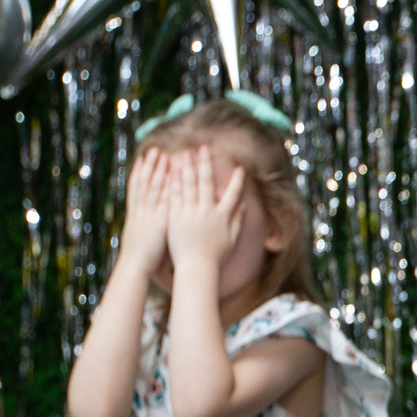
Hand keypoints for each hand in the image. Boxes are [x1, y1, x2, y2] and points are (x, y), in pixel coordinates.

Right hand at [116, 146, 170, 277]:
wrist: (134, 268)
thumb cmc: (139, 258)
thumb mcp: (140, 237)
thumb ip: (144, 226)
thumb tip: (147, 221)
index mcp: (135, 215)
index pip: (136, 189)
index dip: (139, 173)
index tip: (142, 159)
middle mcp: (140, 211)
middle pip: (144, 184)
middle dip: (149, 166)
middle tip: (153, 150)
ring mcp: (148, 215)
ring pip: (152, 188)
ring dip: (157, 171)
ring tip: (162, 155)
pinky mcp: (158, 222)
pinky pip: (163, 200)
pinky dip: (167, 187)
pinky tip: (172, 176)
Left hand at [164, 145, 246, 273]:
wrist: (196, 268)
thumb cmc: (215, 257)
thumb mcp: (231, 239)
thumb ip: (238, 220)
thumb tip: (243, 205)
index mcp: (222, 217)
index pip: (232, 194)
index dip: (237, 181)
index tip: (239, 168)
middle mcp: (207, 212)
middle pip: (207, 182)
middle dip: (206, 163)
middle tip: (205, 148)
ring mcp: (191, 213)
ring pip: (189, 185)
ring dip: (189, 167)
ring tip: (187, 153)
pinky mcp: (176, 217)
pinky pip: (175, 196)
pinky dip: (175, 183)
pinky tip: (173, 171)